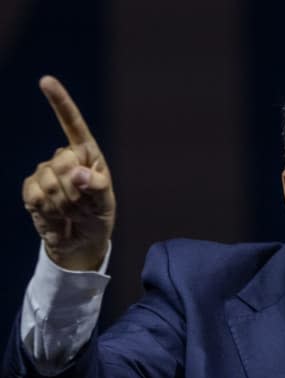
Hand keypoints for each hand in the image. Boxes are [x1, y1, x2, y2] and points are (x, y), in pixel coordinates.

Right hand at [22, 76, 114, 270]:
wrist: (80, 241)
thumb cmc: (98, 217)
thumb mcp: (105, 203)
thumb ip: (97, 187)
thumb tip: (77, 173)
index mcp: (87, 154)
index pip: (72, 124)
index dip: (59, 102)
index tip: (45, 80)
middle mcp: (64, 159)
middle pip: (63, 163)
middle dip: (76, 191)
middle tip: (85, 206)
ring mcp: (44, 173)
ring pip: (49, 183)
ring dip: (65, 204)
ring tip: (73, 212)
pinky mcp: (30, 189)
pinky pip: (36, 195)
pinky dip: (50, 210)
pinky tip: (57, 215)